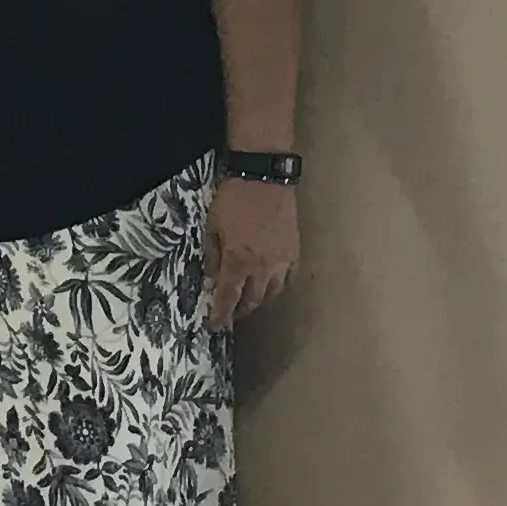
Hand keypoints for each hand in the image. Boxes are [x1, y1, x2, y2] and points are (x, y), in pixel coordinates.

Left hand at [204, 178, 298, 329]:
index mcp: (239, 262)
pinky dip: (277, 286)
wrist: (265, 178)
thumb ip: (212, 258)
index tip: (215, 327)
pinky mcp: (295, 251)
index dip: (221, 315)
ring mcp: (283, 261)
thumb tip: (211, 282)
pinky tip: (269, 285)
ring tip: (247, 303)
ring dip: (258, 301)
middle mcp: (263, 267)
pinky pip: (288, 278)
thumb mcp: (212, 227)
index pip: (228, 298)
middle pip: (253, 300)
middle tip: (229, 317)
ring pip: (272, 293)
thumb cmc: (233, 200)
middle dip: (239, 312)